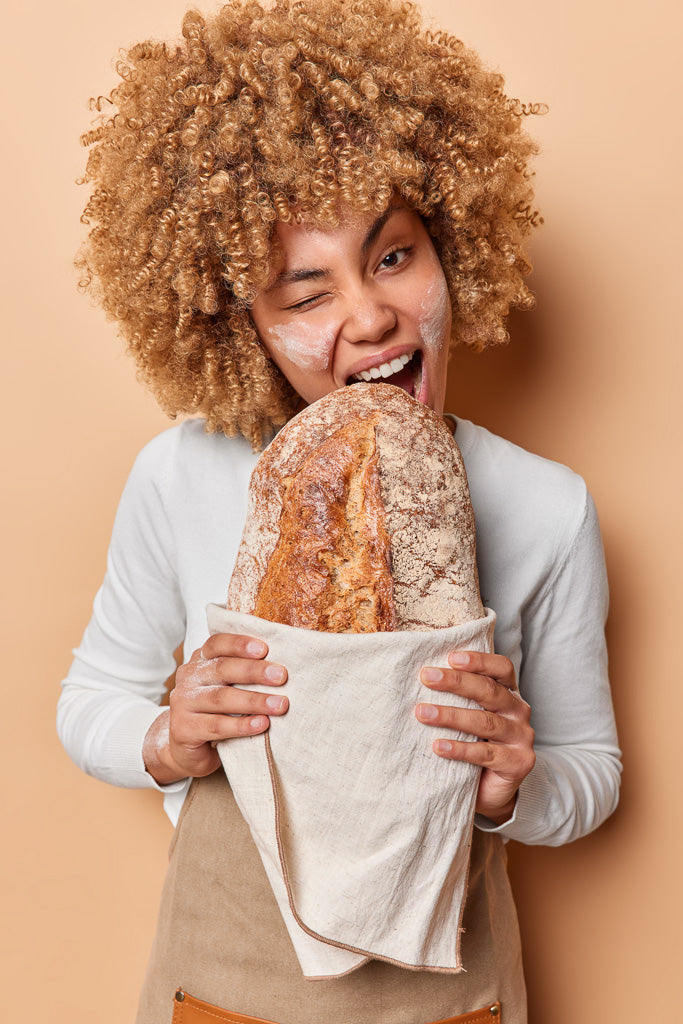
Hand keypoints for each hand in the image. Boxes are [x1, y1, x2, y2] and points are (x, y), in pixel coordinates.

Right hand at [143, 633, 287, 784]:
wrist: (188, 750)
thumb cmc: (217, 712)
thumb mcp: (228, 687)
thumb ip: (245, 674)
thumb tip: (283, 668)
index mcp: (201, 660)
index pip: (217, 643)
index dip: (239, 644)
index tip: (264, 649)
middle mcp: (189, 677)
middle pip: (222, 668)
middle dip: (254, 671)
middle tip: (281, 676)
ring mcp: (183, 703)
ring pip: (221, 698)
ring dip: (254, 700)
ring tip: (280, 704)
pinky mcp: (184, 729)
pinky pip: (216, 725)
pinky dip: (241, 725)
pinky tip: (261, 724)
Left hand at [416, 650, 534, 824]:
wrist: (493, 789)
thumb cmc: (476, 743)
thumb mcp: (471, 714)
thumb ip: (459, 696)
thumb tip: (422, 675)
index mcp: (509, 694)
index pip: (501, 668)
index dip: (479, 660)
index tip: (450, 658)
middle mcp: (519, 712)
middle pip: (490, 691)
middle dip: (456, 682)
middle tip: (427, 677)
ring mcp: (521, 738)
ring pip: (485, 722)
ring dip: (450, 715)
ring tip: (422, 713)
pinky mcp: (518, 763)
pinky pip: (485, 753)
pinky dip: (460, 748)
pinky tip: (438, 746)